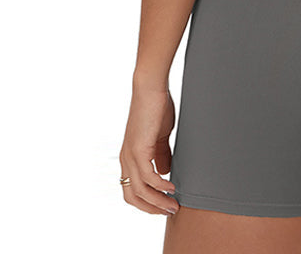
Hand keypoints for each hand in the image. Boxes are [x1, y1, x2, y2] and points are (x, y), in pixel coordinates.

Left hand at [119, 85, 179, 215]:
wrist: (150, 88)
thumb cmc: (156, 107)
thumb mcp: (159, 135)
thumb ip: (160, 154)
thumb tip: (164, 171)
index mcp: (130, 156)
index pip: (132, 190)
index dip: (147, 202)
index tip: (164, 205)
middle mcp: (126, 159)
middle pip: (133, 197)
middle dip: (152, 208)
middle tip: (170, 211)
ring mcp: (131, 155)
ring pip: (140, 191)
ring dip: (158, 201)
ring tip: (174, 204)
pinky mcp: (139, 149)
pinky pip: (148, 176)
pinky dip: (160, 185)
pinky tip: (172, 187)